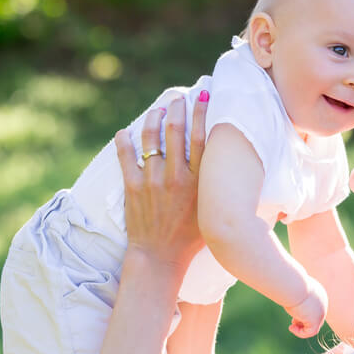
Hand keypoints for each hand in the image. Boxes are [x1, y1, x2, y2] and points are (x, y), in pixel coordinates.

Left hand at [113, 91, 208, 267]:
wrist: (160, 258)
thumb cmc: (192, 237)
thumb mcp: (211, 208)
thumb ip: (216, 186)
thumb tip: (229, 165)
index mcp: (199, 181)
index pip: (202, 136)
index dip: (202, 111)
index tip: (202, 94)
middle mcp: (177, 176)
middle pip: (175, 130)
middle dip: (176, 108)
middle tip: (177, 98)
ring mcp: (153, 181)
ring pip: (151, 138)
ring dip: (153, 118)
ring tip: (157, 110)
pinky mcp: (133, 188)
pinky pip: (125, 157)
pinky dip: (124, 140)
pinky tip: (126, 131)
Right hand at [284, 276, 328, 338]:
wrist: (292, 284)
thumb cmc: (289, 285)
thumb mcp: (293, 291)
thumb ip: (296, 298)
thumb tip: (292, 304)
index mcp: (318, 294)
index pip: (314, 309)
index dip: (304, 315)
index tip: (293, 317)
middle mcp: (322, 302)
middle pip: (315, 318)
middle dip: (303, 322)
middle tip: (293, 322)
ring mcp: (321, 311)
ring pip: (314, 326)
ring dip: (302, 329)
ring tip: (291, 326)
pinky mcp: (316, 319)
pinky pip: (311, 332)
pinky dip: (300, 332)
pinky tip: (291, 327)